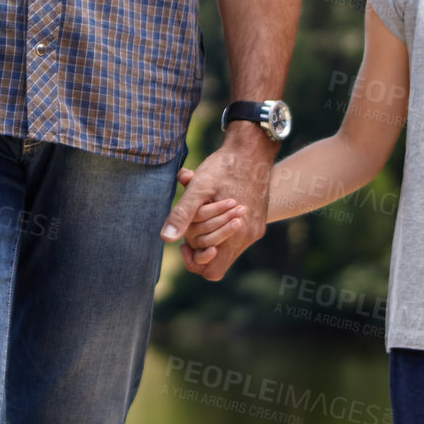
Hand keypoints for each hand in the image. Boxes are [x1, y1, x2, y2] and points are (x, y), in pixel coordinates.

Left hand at [160, 130, 272, 280]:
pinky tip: (215, 202)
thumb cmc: (224, 168)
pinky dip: (221, 222)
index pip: (212, 272)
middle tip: (192, 221)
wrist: (253, 150)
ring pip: (226, 244)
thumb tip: (166, 238)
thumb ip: (183, 214)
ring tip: (202, 207)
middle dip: (200, 242)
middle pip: (217, 258)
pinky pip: (236, 233)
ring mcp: (255, 229)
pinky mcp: (258, 220)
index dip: (195, 262)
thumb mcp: (199, 188)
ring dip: (210, 230)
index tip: (185, 243)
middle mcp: (248, 237)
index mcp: (236, 235)